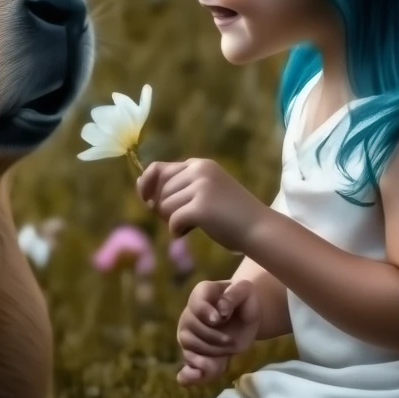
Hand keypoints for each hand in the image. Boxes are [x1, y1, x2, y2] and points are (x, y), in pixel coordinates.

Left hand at [136, 157, 266, 251]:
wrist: (259, 228)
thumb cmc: (229, 215)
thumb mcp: (204, 191)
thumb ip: (177, 187)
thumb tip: (140, 186)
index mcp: (199, 164)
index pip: (158, 169)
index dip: (147, 185)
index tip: (146, 200)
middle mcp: (199, 171)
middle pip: (159, 191)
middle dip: (161, 208)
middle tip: (179, 220)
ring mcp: (201, 187)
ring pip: (164, 207)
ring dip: (171, 221)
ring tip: (190, 225)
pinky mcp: (201, 206)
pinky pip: (173, 221)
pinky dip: (176, 231)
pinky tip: (188, 233)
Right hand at [176, 279, 261, 384]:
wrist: (244, 318)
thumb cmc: (244, 301)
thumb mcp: (246, 292)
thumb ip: (234, 295)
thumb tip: (221, 310)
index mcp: (202, 293)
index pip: (195, 302)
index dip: (204, 312)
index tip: (218, 319)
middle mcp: (190, 313)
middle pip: (190, 327)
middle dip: (212, 337)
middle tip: (230, 340)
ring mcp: (189, 333)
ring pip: (187, 346)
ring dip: (208, 353)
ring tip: (226, 353)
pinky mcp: (193, 352)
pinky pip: (186, 365)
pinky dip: (190, 374)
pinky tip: (196, 376)